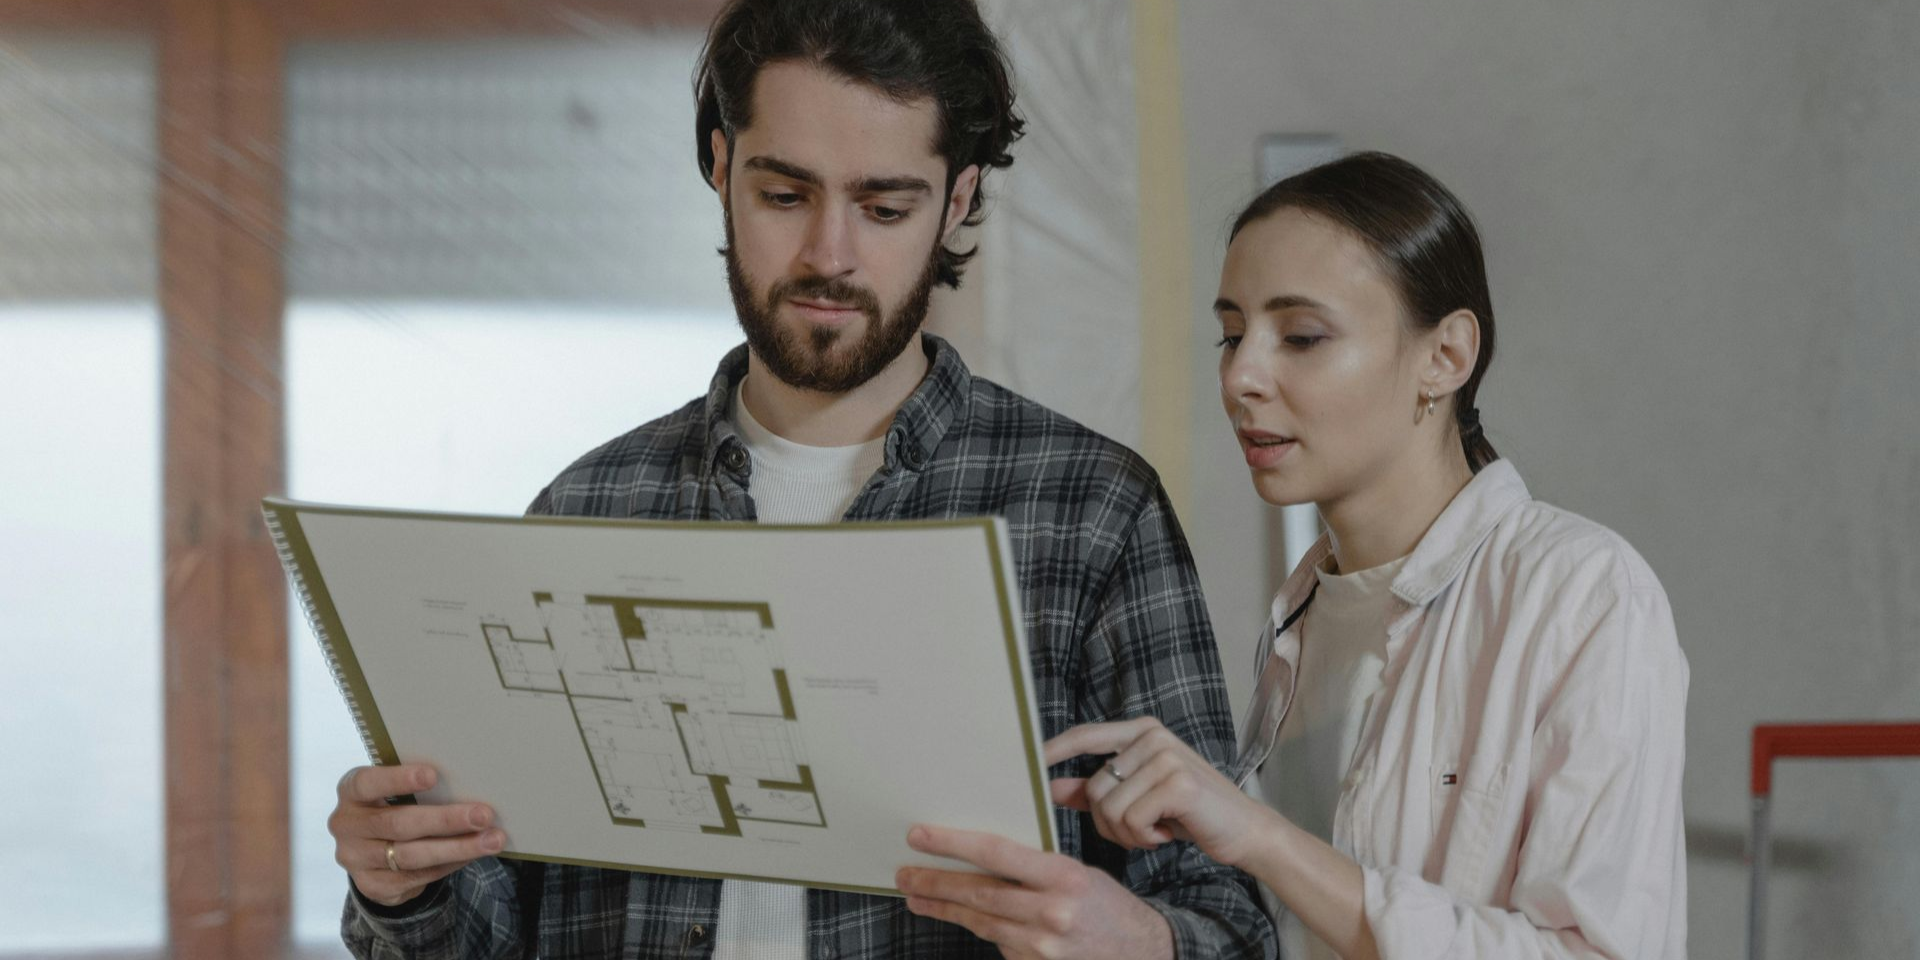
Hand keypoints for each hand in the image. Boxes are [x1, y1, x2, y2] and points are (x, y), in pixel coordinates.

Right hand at [328, 763, 503, 906]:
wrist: (374, 851)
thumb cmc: (395, 805)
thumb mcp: (394, 791)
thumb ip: (418, 788)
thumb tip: (471, 783)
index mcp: (351, 792)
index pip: (368, 783)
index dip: (398, 779)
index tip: (433, 775)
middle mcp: (347, 826)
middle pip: (398, 824)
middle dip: (445, 820)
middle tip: (483, 815)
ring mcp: (356, 859)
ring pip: (411, 856)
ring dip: (457, 848)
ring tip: (492, 840)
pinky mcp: (372, 886)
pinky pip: (416, 877)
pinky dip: (449, 865)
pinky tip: (472, 855)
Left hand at [897, 824, 1171, 959]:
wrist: (1141, 951)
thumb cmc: (1107, 905)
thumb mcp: (1078, 873)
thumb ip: (1034, 867)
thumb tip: (981, 855)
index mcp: (1064, 876)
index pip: (996, 852)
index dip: (953, 843)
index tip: (920, 835)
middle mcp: (1051, 912)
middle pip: (978, 892)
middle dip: (935, 882)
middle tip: (904, 873)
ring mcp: (1042, 945)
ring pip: (980, 921)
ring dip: (943, 907)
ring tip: (916, 895)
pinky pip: (998, 943)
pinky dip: (979, 928)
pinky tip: (961, 916)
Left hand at [1047, 717, 1272, 868]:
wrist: (1243, 830)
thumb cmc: (1188, 814)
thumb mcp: (1138, 798)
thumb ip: (1096, 790)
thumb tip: (1052, 788)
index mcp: (1141, 731)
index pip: (1084, 735)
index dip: (1052, 751)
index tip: (1026, 765)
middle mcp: (1153, 736)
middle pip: (1094, 788)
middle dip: (1108, 823)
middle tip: (1140, 830)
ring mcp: (1167, 756)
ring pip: (1110, 808)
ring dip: (1128, 834)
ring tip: (1156, 830)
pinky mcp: (1178, 783)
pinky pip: (1132, 820)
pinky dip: (1145, 838)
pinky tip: (1168, 833)